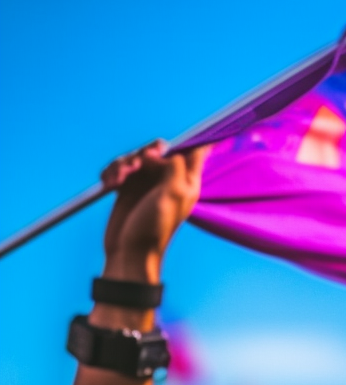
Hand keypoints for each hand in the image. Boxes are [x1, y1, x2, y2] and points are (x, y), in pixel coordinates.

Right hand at [100, 140, 210, 281]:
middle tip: (135, 165)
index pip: (196, 152)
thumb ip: (174, 168)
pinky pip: (120, 167)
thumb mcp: (172, 195)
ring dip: (123, 164)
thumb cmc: (155, 227)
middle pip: (158, 149)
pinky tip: (109, 184)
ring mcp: (148, 182)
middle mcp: (169, 179)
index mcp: (187, 182)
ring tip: (116, 180)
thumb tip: (167, 151)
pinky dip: (113, 172)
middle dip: (143, 153)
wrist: (129, 250)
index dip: (191, 140)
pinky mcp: (129, 186)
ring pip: (136, 156)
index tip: (185, 134)